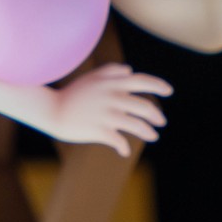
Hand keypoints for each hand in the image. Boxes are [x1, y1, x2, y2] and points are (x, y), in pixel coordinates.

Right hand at [45, 63, 171, 157]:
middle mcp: (112, 97)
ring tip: (153, 136)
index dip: (159, 85)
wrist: (51, 110)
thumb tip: (129, 70)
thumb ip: (110, 70)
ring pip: (137, 125)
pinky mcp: (99, 130)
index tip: (170, 92)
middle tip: (161, 122)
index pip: (142, 81)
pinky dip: (124, 147)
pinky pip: (119, 141)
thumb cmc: (72, 94)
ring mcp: (106, 114)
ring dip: (148, 132)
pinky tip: (124, 151)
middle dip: (156, 116)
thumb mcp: (91, 78)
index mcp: (112, 83)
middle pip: (144, 107)